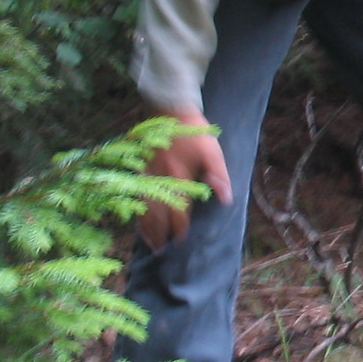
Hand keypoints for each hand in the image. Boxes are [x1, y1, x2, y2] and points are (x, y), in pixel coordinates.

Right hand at [138, 107, 231, 251]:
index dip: (179, 228)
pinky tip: (138, 219)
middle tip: (160, 251)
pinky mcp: (141, 169)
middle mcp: (160, 179)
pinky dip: (138, 211)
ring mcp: (148, 175)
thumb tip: (225, 199)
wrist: (171, 110)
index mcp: (178, 177)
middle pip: (157, 214)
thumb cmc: (194, 132)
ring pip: (144, 207)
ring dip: (146, 226)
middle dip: (159, 234)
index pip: (178, 210)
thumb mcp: (213, 152)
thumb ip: (219, 176)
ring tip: (148, 242)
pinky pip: (137, 195)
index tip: (180, 241)